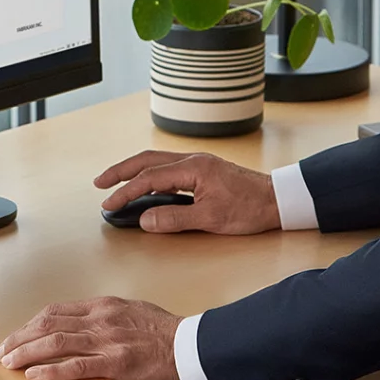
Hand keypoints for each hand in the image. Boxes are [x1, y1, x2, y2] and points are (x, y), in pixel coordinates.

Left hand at [0, 297, 182, 379]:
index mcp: (104, 306)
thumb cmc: (169, 335)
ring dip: (26, 352)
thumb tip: (86, 325)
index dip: (31, 324)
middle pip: (48, 324)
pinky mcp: (116, 361)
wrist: (195, 348)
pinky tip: (34, 374)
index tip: (17, 335)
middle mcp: (101, 318)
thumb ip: (108, 317)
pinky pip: (75, 365)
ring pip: (55, 342)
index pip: (56, 311)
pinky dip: (50, 370)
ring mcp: (108, 339)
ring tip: (8, 362)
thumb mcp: (134, 313)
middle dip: (20, 338)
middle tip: (2, 351)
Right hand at [95, 151, 281, 234]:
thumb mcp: (211, 219)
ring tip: (116, 182)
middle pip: (147, 159)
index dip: (125, 191)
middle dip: (120, 171)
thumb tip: (145, 220)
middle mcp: (193, 160)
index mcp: (193, 168)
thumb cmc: (250, 208)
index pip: (149, 178)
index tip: (109, 203)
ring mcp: (199, 163)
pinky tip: (146, 184)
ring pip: (157, 161)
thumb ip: (175, 218)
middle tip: (100, 182)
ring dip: (134, 170)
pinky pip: (169, 167)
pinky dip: (151, 174)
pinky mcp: (204, 170)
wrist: (279, 200)